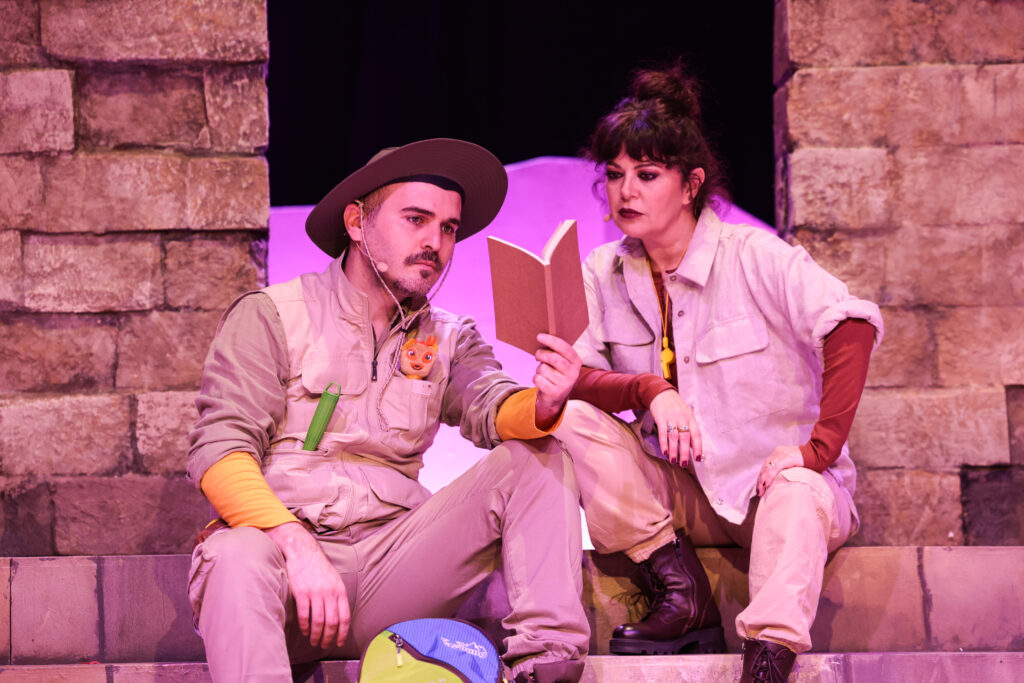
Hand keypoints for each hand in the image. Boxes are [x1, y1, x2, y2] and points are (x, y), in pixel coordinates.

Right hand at [265, 521, 349, 648]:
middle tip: (325, 646)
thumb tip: (340, 618)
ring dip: (317, 635)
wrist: (303, 552)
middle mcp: (329, 592)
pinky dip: (305, 626)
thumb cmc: (319, 568)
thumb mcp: (335, 580)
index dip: (343, 633)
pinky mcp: (301, 593)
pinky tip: (305, 631)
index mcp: (340, 590)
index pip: (345, 617)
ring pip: (318, 621)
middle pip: (332, 622)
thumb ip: (338, 597)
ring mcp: (315, 593)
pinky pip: (304, 615)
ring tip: (314, 641)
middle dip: (329, 638)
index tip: (339, 643)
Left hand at [533, 333, 581, 428]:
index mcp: (576, 362)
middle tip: (537, 354)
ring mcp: (565, 384)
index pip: (565, 348)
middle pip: (553, 358)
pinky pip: (538, 379)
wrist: (555, 398)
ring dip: (538, 369)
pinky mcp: (555, 393)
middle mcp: (573, 373)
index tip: (539, 336)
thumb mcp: (561, 362)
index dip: (551, 341)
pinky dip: (536, 378)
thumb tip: (542, 338)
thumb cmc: (556, 373)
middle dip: (541, 354)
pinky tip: (541, 381)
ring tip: (543, 372)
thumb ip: (556, 351)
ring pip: (543, 368)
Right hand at [649, 390, 701, 465]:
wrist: (661, 393)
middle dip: (685, 452)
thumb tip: (693, 448)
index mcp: (691, 419)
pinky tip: (664, 451)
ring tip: (673, 460)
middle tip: (683, 464)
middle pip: (685, 437)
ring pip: (674, 436)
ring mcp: (672, 418)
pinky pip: (663, 432)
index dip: (698, 447)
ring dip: (674, 450)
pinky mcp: (661, 417)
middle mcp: (682, 418)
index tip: (697, 458)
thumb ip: (689, 430)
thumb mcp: (685, 416)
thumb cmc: (675, 407)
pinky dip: (664, 443)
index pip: (696, 434)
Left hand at [756, 446, 802, 496]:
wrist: (816, 453)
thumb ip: (785, 467)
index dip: (761, 477)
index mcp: (777, 453)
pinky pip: (775, 469)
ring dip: (762, 481)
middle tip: (758, 492)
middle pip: (764, 468)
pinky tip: (766, 484)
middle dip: (760, 481)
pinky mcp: (786, 458)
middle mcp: (777, 453)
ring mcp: (780, 455)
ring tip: (761, 491)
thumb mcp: (792, 462)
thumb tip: (779, 478)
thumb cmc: (807, 460)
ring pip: (767, 469)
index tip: (759, 487)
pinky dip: (769, 477)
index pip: (766, 467)